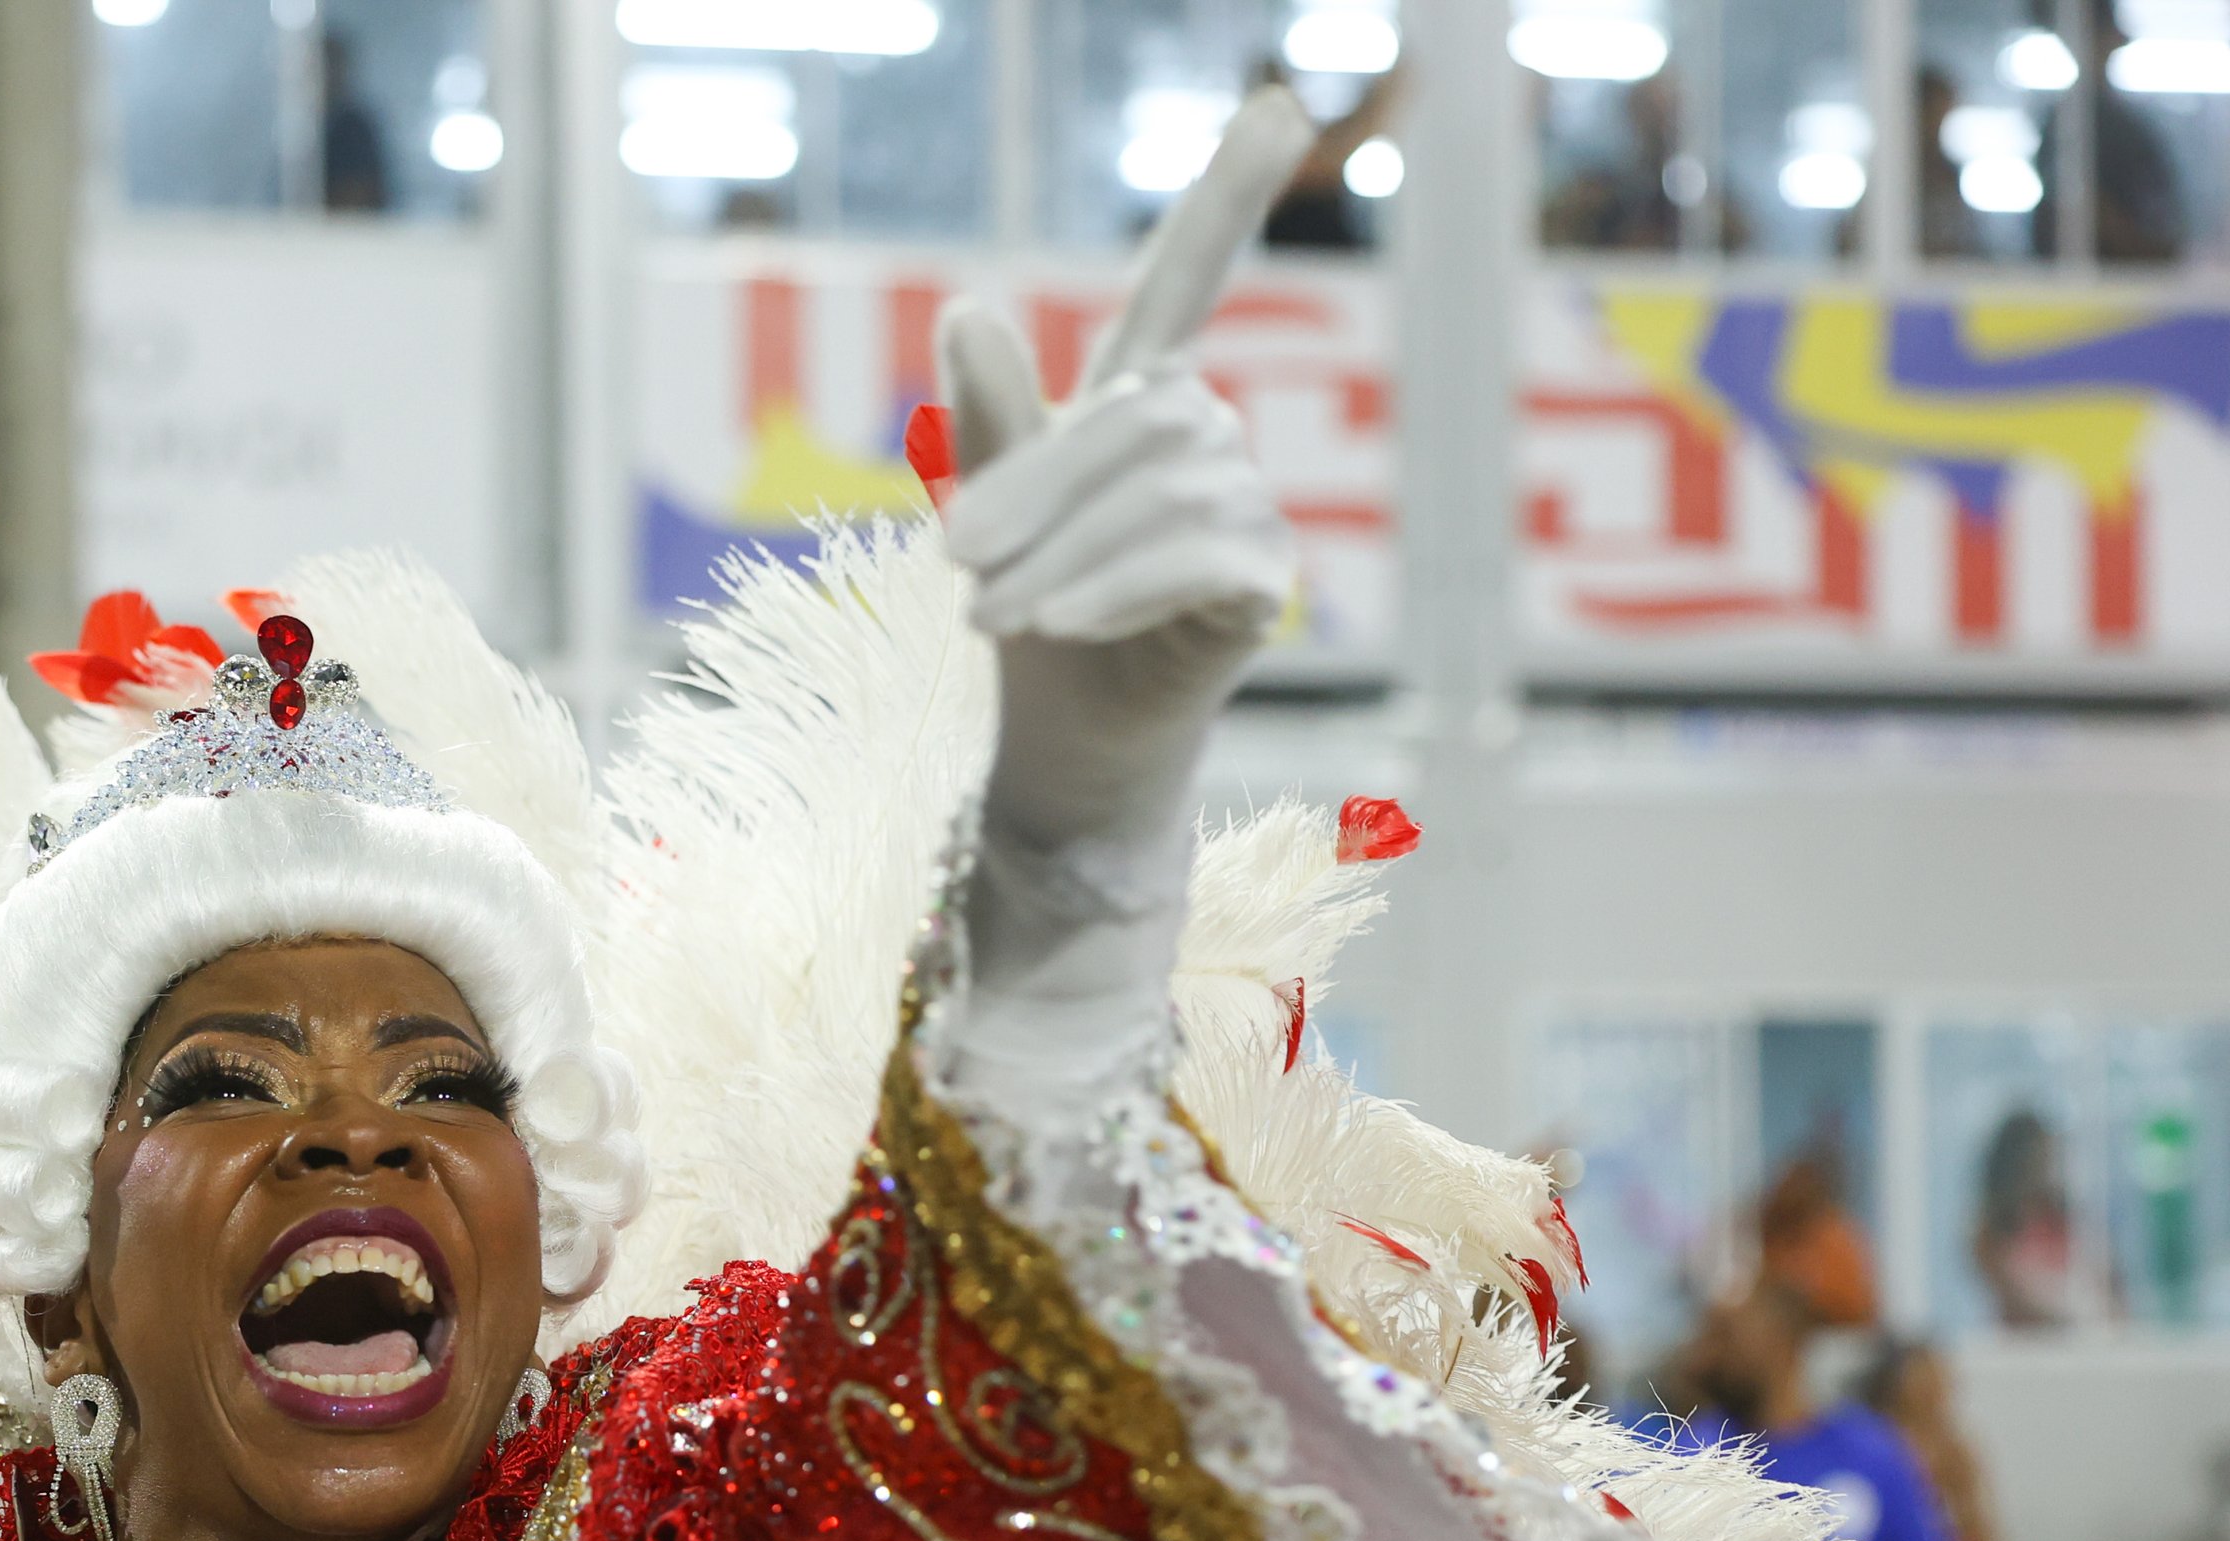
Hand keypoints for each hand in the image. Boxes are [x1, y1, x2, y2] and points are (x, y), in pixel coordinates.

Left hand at [935, 91, 1305, 865]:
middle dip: (1034, 488)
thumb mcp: (989, 517)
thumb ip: (991, 418)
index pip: (1184, 282)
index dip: (1229, 196)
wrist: (1063, 749)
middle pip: (1135, 416)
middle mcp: (1205, 439)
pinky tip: (1058, 624)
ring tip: (990, 616)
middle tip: (951, 565)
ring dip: (1058, 553)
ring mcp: (1246, 505)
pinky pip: (1195, 550)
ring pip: (1159, 488)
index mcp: (1137, 405)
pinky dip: (1111, 585)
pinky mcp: (1265, 578)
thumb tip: (971, 303)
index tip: (1278, 103)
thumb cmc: (1028, 626)